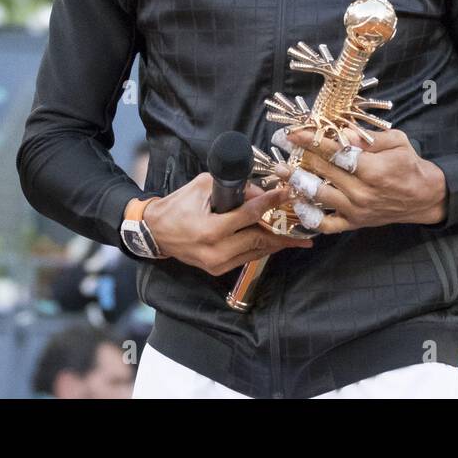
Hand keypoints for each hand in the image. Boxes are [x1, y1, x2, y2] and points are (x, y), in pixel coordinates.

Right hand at [141, 175, 312, 275]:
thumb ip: (231, 188)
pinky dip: (263, 249)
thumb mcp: (201, 187)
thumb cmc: (177, 205)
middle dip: (282, 230)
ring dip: (278, 243)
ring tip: (300, 238)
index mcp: (210, 229)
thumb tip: (258, 192)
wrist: (155, 233)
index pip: (249, 215)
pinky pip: (247, 258)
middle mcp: (216, 251)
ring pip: (256, 252)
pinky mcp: (218, 270)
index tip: (287, 194)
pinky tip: (278, 243)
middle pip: (259, 239)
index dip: (270, 203)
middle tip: (303, 222)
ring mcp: (217, 264)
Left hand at [276, 127, 447, 233]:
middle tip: (280, 147)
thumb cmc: (409, 165)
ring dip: (297, 183)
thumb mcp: (396, 142)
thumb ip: (368, 138)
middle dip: (299, 158)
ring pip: (319, 196)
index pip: (336, 152)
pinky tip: (296, 202)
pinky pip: (326, 224)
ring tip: (281, 172)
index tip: (294, 132)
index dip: (312, 141)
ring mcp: (356, 210)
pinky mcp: (353, 223)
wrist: (424, 198)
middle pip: (323, 172)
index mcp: (373, 170)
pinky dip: (309, 216)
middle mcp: (362, 192)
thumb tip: (341, 132)